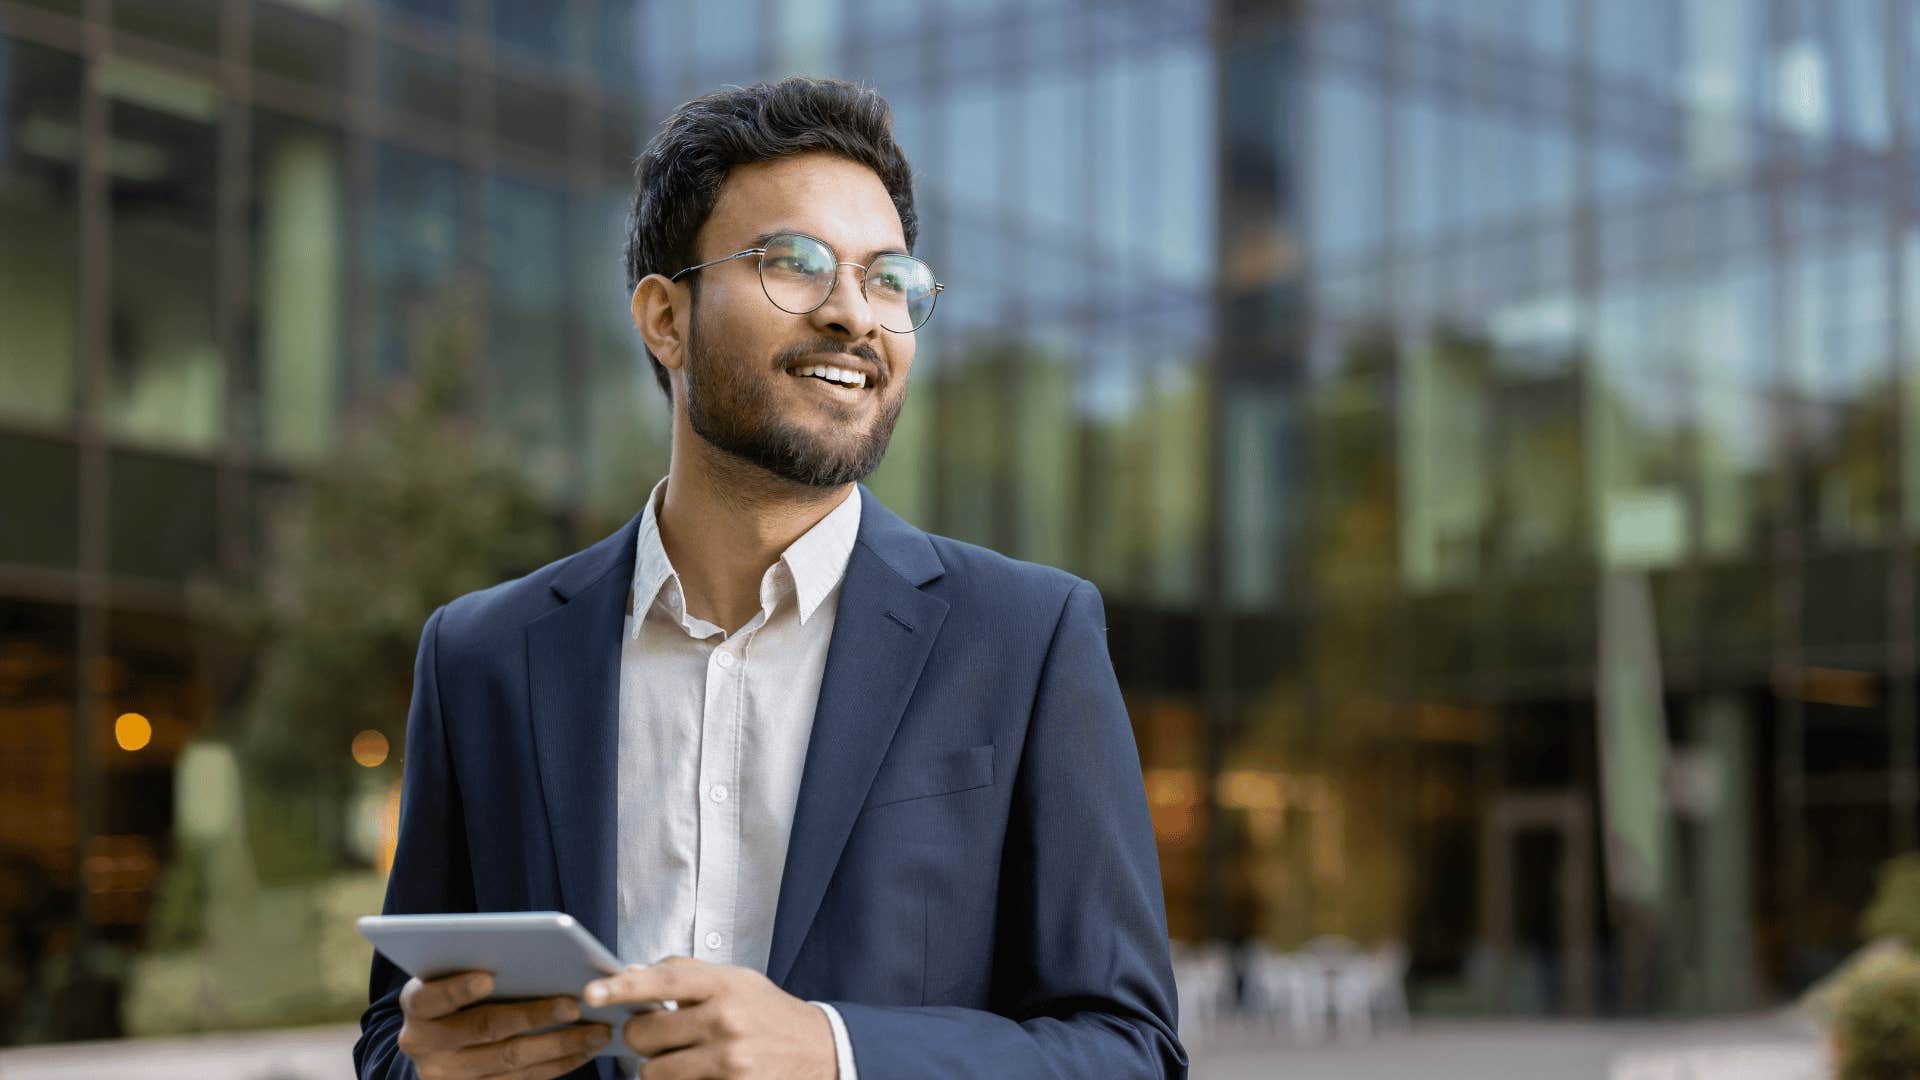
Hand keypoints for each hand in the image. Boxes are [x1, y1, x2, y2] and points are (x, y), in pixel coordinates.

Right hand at [396, 969, 612, 1078]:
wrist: (434, 1043)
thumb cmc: (454, 993)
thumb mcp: (449, 976)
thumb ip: (475, 965)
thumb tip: (532, 952)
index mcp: (416, 1006)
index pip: (431, 998)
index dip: (457, 989)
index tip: (489, 977)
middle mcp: (423, 1044)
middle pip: (485, 1029)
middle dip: (533, 1016)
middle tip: (574, 1003)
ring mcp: (447, 1076)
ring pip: (509, 1061)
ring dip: (559, 1045)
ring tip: (596, 1030)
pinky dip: (557, 1064)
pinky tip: (584, 1050)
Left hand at [583, 956, 835, 1079]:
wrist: (821, 1051)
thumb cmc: (769, 1013)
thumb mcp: (737, 980)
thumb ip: (686, 973)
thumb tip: (629, 973)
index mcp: (725, 984)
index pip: (664, 980)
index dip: (623, 987)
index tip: (592, 993)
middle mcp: (726, 1020)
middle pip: (644, 1034)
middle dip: (640, 1038)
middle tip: (655, 1036)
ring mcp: (728, 1060)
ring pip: (652, 1073)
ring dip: (656, 1069)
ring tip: (682, 1059)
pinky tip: (698, 1074)